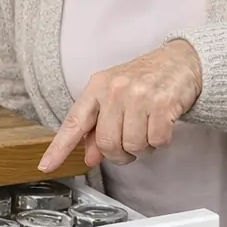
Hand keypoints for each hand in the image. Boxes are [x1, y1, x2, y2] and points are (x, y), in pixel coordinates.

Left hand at [38, 41, 202, 172]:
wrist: (180, 60)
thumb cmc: (145, 79)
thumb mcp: (115, 95)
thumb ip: (99, 126)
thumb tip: (89, 155)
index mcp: (98, 86)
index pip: (74, 121)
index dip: (59, 147)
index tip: (46, 165)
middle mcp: (116, 89)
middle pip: (107, 143)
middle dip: (119, 154)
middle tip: (129, 144)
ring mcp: (139, 95)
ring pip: (133, 146)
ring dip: (143, 147)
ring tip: (147, 129)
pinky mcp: (163, 103)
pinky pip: (156, 141)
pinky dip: (160, 141)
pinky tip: (161, 126)